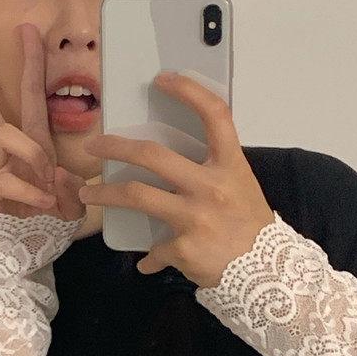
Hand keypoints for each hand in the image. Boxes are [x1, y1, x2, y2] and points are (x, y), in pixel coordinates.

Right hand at [0, 23, 85, 221]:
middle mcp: (7, 151)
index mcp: (31, 143)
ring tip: (49, 186)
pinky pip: (8, 179)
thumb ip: (71, 187)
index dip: (30, 64)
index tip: (27, 31)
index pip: (29, 97)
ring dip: (35, 156)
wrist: (22, 254)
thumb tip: (55, 173)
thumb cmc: (46, 220)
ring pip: (6, 133)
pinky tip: (43, 204)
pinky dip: (32, 192)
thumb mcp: (71, 201)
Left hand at [77, 72, 274, 288]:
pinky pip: (156, 250)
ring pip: (138, 196)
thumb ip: (212, 174)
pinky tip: (147, 263)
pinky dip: (149, 258)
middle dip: (116, 147)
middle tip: (94, 148)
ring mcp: (195, 218)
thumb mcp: (241, 190)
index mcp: (230, 166)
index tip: (162, 80)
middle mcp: (211, 187)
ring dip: (107, 195)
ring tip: (88, 195)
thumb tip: (171, 170)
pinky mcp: (183, 248)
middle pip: (153, 156)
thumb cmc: (252, 229)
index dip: (189, 91)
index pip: (214, 115)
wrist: (268, 275)